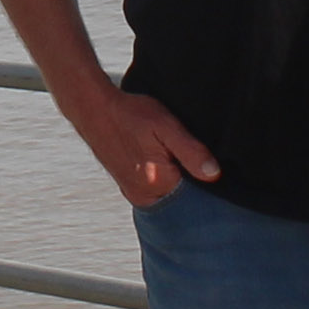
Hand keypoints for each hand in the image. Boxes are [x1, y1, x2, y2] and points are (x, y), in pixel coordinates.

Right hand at [66, 87, 222, 209]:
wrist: (94, 109)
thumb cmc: (129, 114)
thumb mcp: (166, 126)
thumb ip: (191, 152)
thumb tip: (214, 174)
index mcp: (158, 184)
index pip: (197, 196)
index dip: (206, 180)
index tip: (206, 162)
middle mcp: (145, 196)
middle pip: (182, 199)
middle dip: (192, 182)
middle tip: (184, 153)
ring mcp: (135, 194)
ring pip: (169, 195)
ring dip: (177, 180)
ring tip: (171, 155)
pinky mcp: (129, 188)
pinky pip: (156, 192)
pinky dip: (164, 180)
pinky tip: (162, 160)